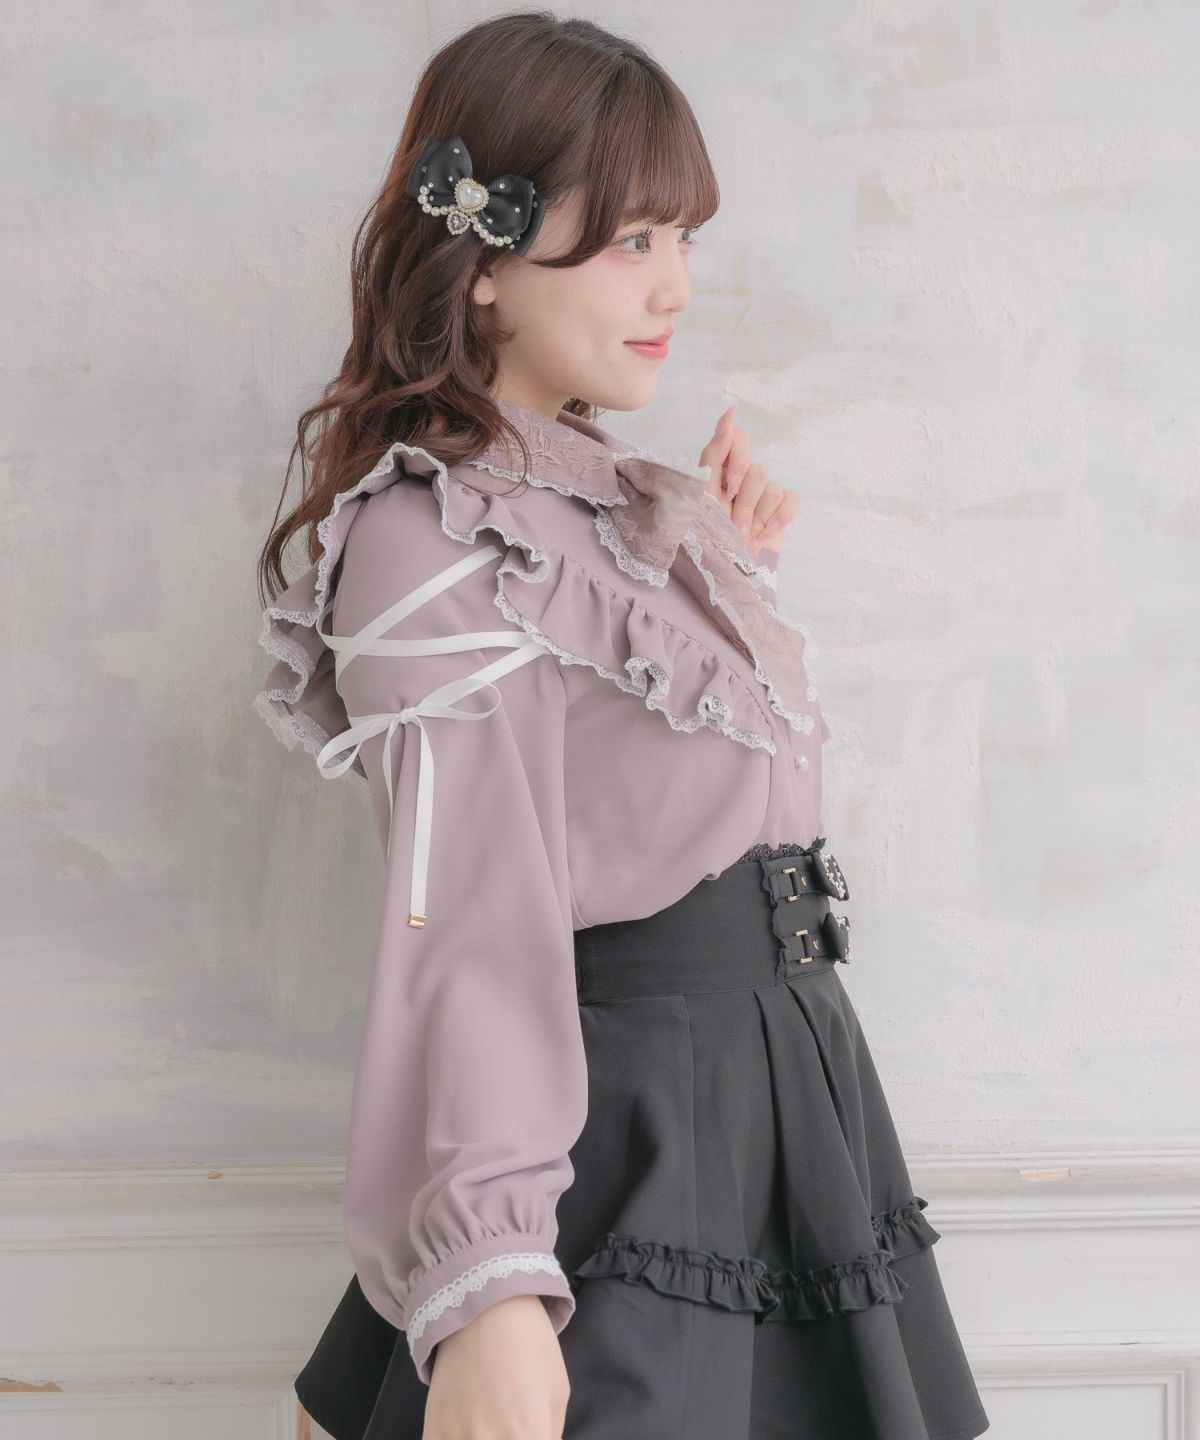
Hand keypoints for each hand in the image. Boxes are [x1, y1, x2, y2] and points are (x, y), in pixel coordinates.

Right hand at [422, 1293, 569, 1439]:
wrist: (484, 1308)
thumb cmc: (531, 1347)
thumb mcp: (556, 1396)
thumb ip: (549, 1438)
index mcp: (529, 1434)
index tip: (530, 1439)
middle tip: (510, 1432)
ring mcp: (456, 1438)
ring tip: (491, 1429)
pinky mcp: (432, 1432)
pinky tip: (469, 1435)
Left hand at [699, 404, 800, 556]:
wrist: (726, 570)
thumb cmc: (707, 534)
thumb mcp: (702, 494)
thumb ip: (714, 455)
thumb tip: (729, 417)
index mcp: (722, 470)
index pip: (738, 438)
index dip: (736, 454)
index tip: (730, 468)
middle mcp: (744, 478)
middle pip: (757, 469)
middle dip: (743, 501)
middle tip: (731, 521)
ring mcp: (765, 494)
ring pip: (771, 488)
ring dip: (755, 516)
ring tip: (742, 535)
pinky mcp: (781, 511)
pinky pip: (790, 501)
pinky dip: (776, 520)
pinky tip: (762, 534)